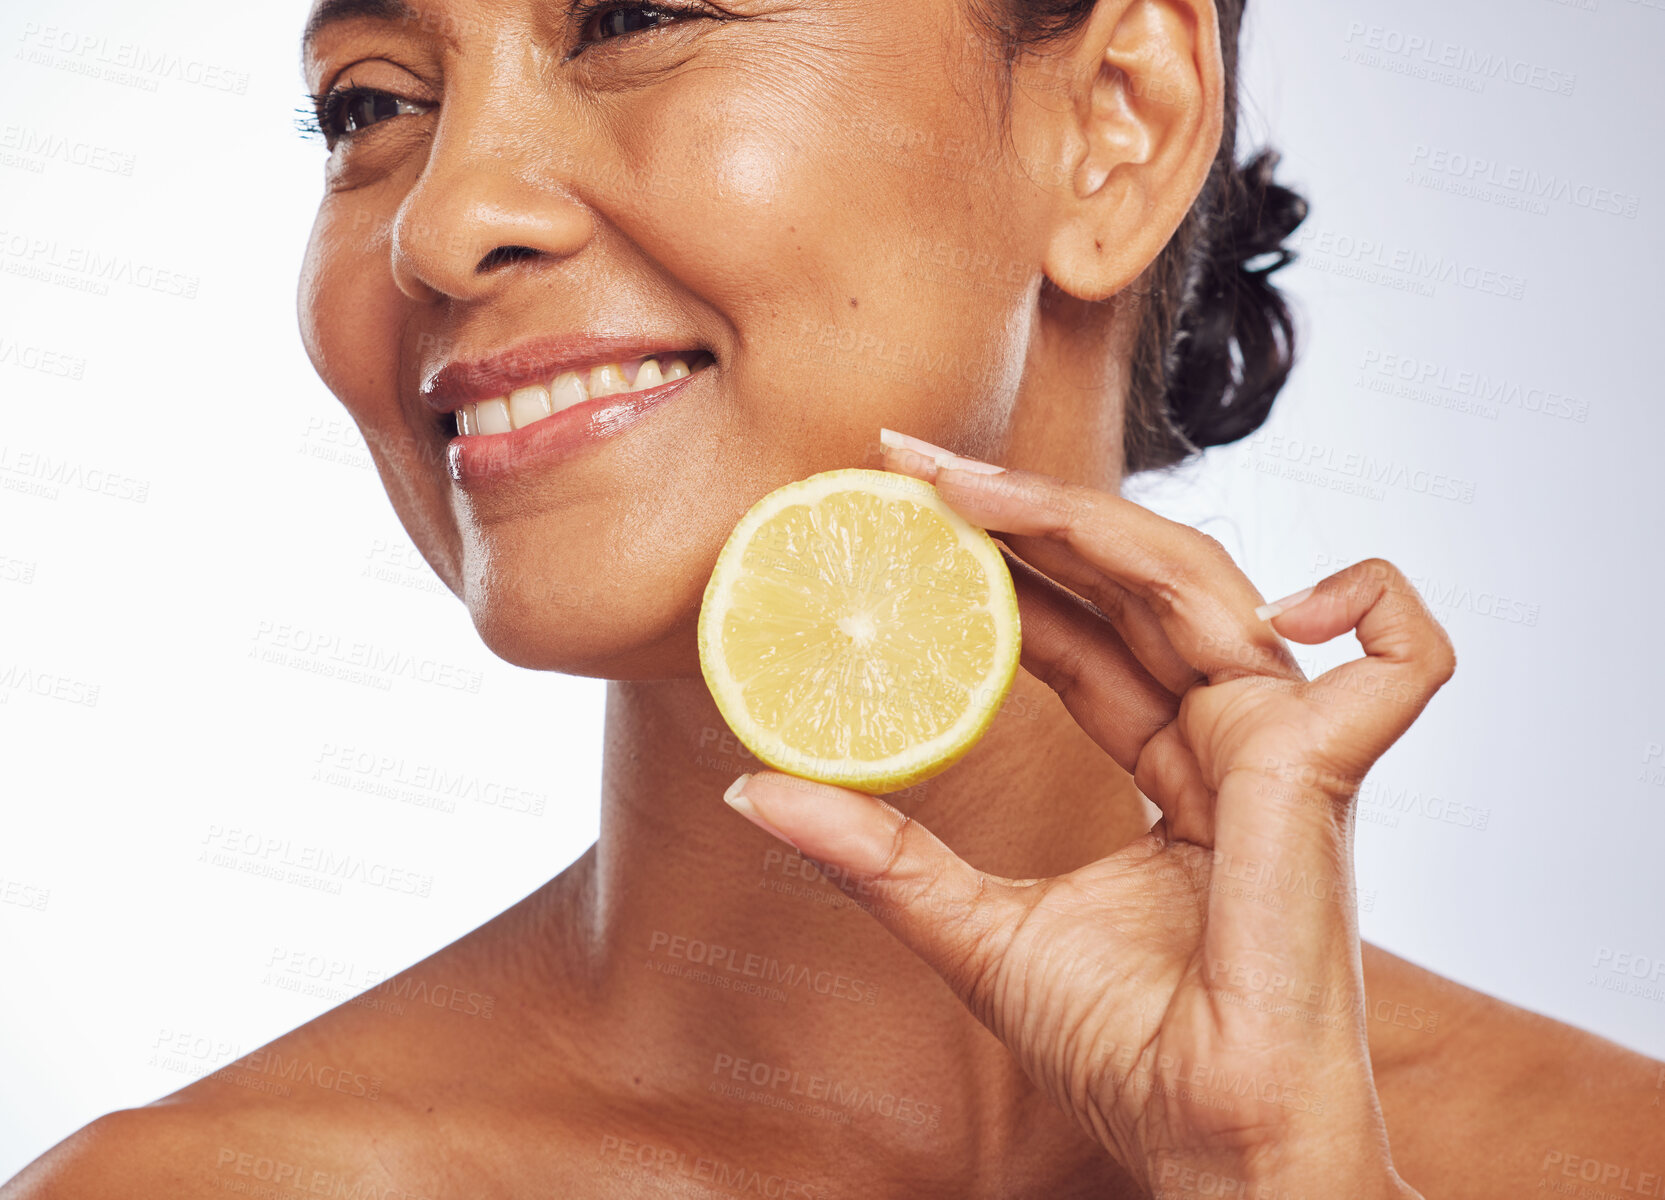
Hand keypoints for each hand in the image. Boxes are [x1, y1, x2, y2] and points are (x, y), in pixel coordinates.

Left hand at [720, 438, 1450, 1197]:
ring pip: (1201, 584)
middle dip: (1024, 510)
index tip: (906, 513)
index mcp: (1178, 767)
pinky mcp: (1325, 774)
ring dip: (1085, 519)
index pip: (1085, 630)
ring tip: (960, 486)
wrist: (1203, 1147)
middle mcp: (1234, 741)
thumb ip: (878, 852)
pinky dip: (1371, 601)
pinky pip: (1401, 662)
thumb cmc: (1123, 1055)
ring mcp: (1284, 751)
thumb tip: (753, 791)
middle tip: (909, 463)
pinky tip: (1280, 590)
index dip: (1005, 563)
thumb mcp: (972, 931)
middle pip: (1134, 583)